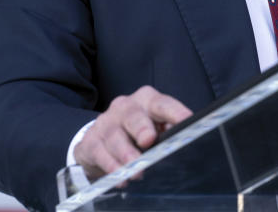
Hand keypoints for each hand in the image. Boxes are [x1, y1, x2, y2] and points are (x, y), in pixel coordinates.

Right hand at [74, 85, 192, 180]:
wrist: (102, 139)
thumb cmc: (137, 130)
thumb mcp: (155, 125)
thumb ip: (169, 129)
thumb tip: (185, 139)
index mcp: (146, 100)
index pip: (161, 103)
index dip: (174, 111)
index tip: (186, 120)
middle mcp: (125, 106)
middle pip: (133, 115)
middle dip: (142, 128)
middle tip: (149, 140)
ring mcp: (106, 122)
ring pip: (115, 136)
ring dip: (126, 154)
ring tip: (136, 170)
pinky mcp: (91, 140)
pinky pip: (100, 153)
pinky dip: (111, 166)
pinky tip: (121, 177)